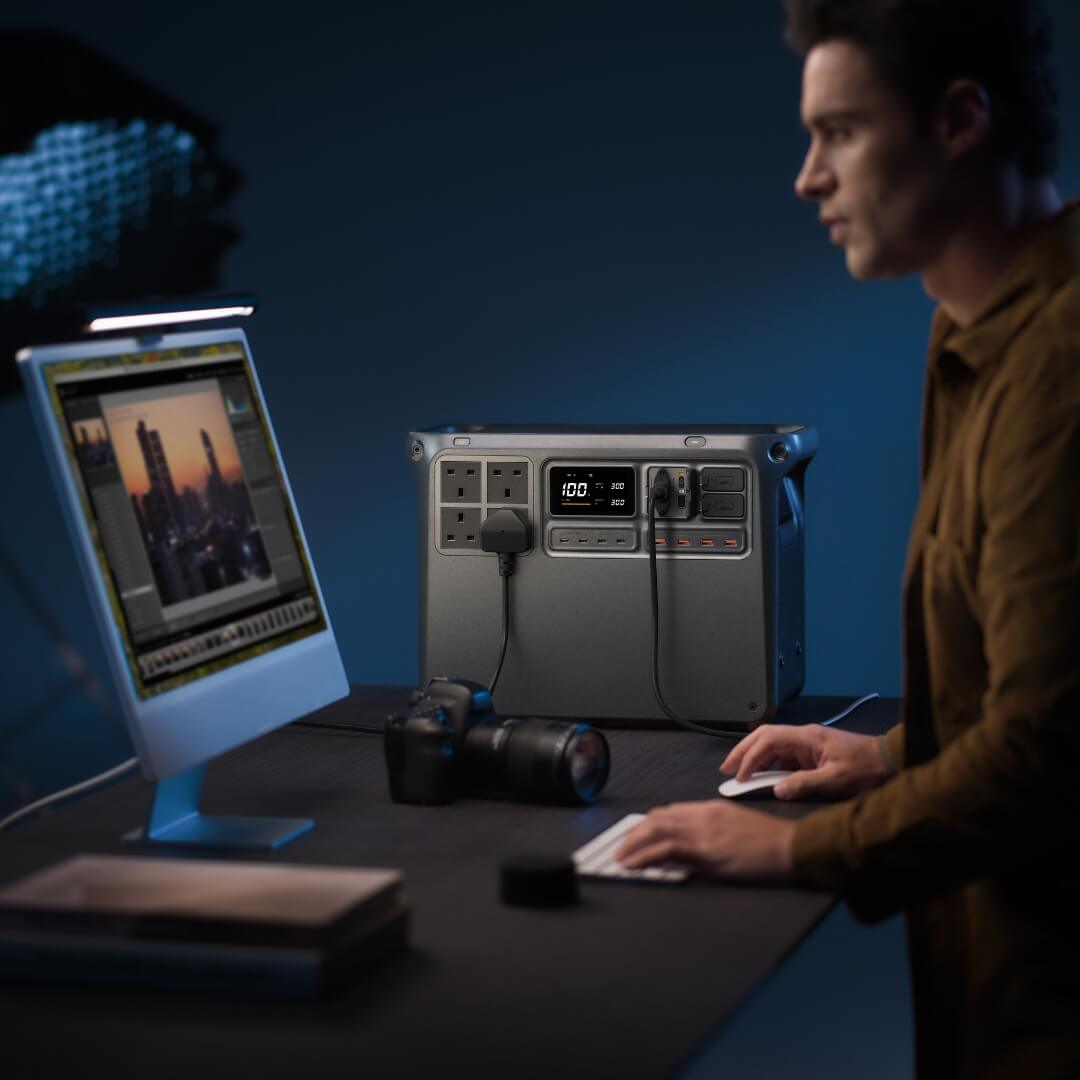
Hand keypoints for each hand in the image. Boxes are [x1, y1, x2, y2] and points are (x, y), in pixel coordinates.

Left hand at [615, 801, 798, 882]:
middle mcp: (703, 816)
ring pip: (657, 831)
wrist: (791, 847)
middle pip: (658, 819)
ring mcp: (704, 833)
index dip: (648, 824)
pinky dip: (645, 856)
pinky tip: (634, 865)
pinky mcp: (708, 852)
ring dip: (633, 845)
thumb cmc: (771, 842)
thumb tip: (689, 846)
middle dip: (634, 833)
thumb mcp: (737, 828)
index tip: (635, 836)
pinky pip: (667, 850)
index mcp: (711, 808)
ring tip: (619, 859)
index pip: (670, 812)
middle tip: (620, 848)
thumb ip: (711, 832)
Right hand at [722, 724, 892, 800]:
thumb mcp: (835, 780)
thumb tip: (777, 790)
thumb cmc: (867, 768)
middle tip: (727, 768)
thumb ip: (803, 784)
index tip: (739, 775)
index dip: (750, 757)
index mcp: (807, 737)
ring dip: (754, 758)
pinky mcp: (812, 754)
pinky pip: (784, 757)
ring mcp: (808, 745)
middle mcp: (804, 737)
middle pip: (764, 737)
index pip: (768, 740)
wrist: (890, 762)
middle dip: (743, 751)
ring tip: (738, 773)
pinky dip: (768, 765)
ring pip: (772, 746)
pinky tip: (761, 777)